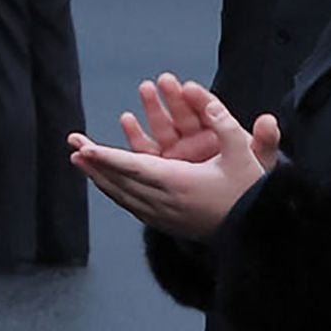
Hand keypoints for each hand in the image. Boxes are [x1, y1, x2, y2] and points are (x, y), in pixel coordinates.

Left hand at [71, 74, 278, 239]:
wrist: (258, 234)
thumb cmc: (251, 193)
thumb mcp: (243, 155)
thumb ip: (224, 124)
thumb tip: (204, 96)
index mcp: (179, 184)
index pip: (134, 167)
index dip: (107, 157)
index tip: (83, 149)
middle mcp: (166, 202)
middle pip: (120, 181)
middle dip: (94, 163)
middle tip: (72, 146)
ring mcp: (165, 216)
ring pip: (123, 196)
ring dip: (100, 178)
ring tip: (80, 162)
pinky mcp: (168, 225)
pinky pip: (133, 207)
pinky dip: (115, 193)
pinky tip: (106, 185)